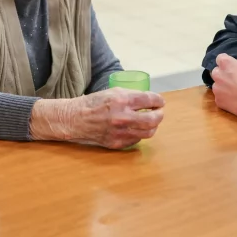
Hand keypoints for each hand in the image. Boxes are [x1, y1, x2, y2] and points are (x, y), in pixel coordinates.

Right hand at [29, 87, 164, 148]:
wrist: (76, 119)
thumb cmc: (94, 103)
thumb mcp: (113, 92)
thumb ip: (132, 96)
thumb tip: (150, 100)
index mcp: (122, 100)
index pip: (149, 100)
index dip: (158, 100)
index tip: (160, 101)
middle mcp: (122, 117)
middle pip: (153, 119)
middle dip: (160, 115)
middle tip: (159, 112)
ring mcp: (120, 132)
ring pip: (148, 132)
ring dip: (153, 126)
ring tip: (152, 121)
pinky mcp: (117, 143)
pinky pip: (136, 140)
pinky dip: (140, 133)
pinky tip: (138, 128)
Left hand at [211, 50, 236, 116]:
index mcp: (225, 64)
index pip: (220, 58)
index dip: (228, 61)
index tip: (235, 66)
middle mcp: (217, 75)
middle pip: (217, 71)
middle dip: (224, 73)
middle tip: (236, 78)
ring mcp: (216, 89)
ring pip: (217, 84)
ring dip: (223, 85)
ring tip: (236, 90)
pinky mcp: (218, 101)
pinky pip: (220, 97)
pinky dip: (225, 97)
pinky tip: (235, 99)